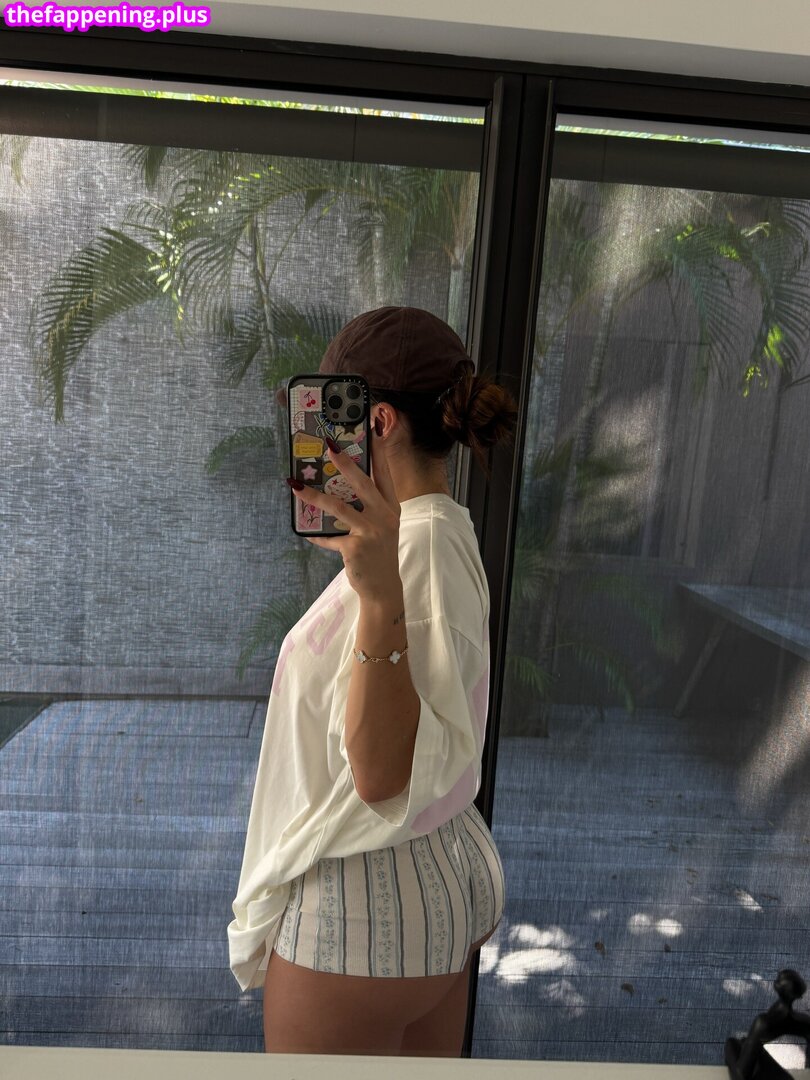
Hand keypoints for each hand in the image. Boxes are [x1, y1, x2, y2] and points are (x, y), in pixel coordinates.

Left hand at [287, 427, 401, 601]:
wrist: (383, 588)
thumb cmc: (378, 553)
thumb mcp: (379, 527)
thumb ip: (365, 508)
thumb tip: (335, 489)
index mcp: (391, 506)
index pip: (384, 473)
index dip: (378, 451)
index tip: (373, 428)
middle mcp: (384, 516)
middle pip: (363, 483)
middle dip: (346, 463)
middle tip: (330, 445)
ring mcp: (371, 531)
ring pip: (339, 507)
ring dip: (314, 496)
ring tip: (296, 485)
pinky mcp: (355, 547)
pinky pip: (328, 537)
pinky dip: (317, 536)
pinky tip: (307, 533)